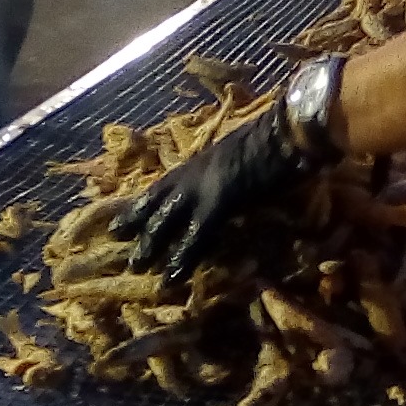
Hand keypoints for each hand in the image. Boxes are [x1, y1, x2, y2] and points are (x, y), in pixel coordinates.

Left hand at [110, 104, 324, 281]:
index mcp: (201, 160)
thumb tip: (230, 184)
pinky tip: (172, 276)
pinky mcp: (219, 200)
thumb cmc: (276, 137)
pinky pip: (196, 235)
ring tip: (136, 268)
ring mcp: (204, 185)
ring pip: (167, 219)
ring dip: (151, 244)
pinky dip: (183, 257)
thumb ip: (230, 169)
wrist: (290, 129)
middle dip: (137, 223)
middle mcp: (195, 171)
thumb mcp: (244, 154)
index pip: (163, 184)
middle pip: (157, 201)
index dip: (142, 203)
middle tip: (115, 242)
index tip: (122, 219)